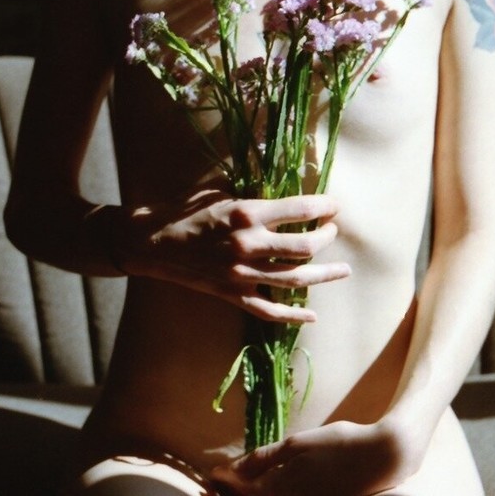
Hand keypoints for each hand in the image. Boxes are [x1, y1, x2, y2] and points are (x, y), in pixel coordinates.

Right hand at [115, 186, 349, 322]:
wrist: (151, 242)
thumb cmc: (184, 209)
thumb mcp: (219, 189)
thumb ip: (252, 190)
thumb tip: (282, 179)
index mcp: (246, 214)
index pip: (300, 209)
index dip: (324, 207)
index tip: (334, 205)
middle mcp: (248, 245)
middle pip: (305, 246)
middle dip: (327, 237)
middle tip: (333, 231)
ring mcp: (241, 274)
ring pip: (295, 278)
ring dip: (324, 275)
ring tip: (343, 270)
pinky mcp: (232, 294)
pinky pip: (269, 310)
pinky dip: (293, 316)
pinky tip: (312, 315)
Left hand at [209, 420, 424, 495]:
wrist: (381, 457)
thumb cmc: (339, 444)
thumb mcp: (297, 445)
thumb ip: (262, 459)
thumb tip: (229, 470)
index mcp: (280, 488)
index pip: (239, 491)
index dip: (222, 482)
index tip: (210, 475)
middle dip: (233, 491)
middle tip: (219, 481)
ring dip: (250, 494)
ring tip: (238, 484)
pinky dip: (271, 495)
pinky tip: (267, 488)